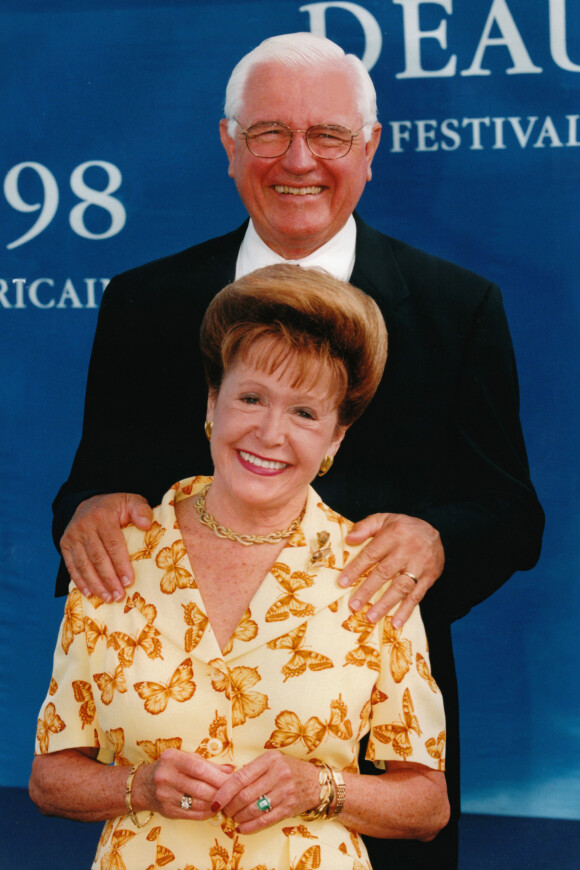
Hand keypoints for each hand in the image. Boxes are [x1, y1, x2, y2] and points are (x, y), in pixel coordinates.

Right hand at [60, 493, 152, 601]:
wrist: (89, 503)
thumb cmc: (115, 507)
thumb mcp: (131, 501)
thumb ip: (141, 510)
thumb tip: (146, 525)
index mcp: (103, 516)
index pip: (113, 544)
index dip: (121, 564)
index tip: (129, 581)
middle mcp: (84, 526)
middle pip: (98, 557)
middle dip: (109, 579)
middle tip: (119, 596)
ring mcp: (72, 536)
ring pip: (84, 564)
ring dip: (96, 584)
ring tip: (108, 598)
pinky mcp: (64, 545)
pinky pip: (72, 566)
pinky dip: (80, 581)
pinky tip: (90, 593)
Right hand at [136, 750, 232, 819]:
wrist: (144, 785)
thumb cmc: (171, 767)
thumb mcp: (186, 759)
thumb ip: (208, 764)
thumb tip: (231, 770)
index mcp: (172, 759)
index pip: (199, 768)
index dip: (218, 776)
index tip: (232, 780)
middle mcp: (166, 777)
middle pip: (200, 788)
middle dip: (220, 791)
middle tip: (233, 793)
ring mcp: (165, 796)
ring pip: (198, 803)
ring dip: (215, 803)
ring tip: (225, 801)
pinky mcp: (167, 811)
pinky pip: (192, 815)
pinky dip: (206, 813)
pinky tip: (213, 809)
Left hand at [210, 751, 318, 833]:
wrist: (316, 782)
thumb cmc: (288, 769)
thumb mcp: (272, 761)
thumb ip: (252, 770)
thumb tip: (225, 784)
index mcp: (270, 760)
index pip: (241, 777)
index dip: (225, 792)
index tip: (215, 801)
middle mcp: (278, 774)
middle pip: (245, 795)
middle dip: (230, 807)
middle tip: (224, 810)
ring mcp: (284, 792)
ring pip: (253, 809)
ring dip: (239, 817)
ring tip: (233, 817)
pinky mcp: (289, 807)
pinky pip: (265, 820)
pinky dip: (250, 826)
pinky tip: (242, 828)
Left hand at [338, 513, 443, 628]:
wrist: (434, 531)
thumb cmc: (402, 528)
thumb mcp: (383, 519)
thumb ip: (365, 527)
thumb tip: (348, 539)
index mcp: (393, 534)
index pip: (371, 554)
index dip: (356, 569)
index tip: (343, 583)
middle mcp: (407, 550)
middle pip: (385, 572)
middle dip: (368, 590)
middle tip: (354, 605)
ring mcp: (420, 564)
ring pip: (401, 586)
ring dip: (386, 604)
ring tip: (371, 617)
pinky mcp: (430, 576)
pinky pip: (417, 595)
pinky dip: (406, 610)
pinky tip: (396, 623)